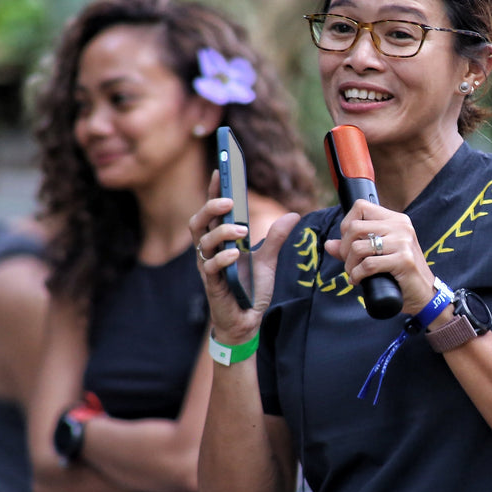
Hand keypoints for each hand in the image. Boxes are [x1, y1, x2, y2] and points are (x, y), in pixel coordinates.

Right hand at [190, 171, 298, 344]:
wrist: (247, 321)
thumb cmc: (250, 289)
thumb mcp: (268, 260)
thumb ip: (277, 237)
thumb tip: (293, 214)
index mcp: (220, 241)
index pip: (213, 212)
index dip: (214, 191)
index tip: (221, 170)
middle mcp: (210, 251)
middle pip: (199, 222)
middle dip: (211, 207)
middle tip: (229, 201)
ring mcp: (209, 267)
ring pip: (203, 242)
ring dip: (221, 232)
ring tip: (241, 231)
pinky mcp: (212, 285)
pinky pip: (211, 267)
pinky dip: (223, 258)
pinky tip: (235, 254)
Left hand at [323, 199, 437, 314]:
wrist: (424, 295)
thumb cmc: (400, 275)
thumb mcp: (378, 256)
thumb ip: (354, 248)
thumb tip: (329, 244)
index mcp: (396, 220)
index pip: (361, 206)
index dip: (347, 224)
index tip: (349, 242)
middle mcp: (401, 226)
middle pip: (355, 227)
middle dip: (345, 249)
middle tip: (350, 263)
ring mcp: (403, 242)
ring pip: (358, 247)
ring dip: (349, 265)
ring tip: (354, 274)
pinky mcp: (404, 260)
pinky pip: (367, 264)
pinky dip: (357, 275)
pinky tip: (359, 280)